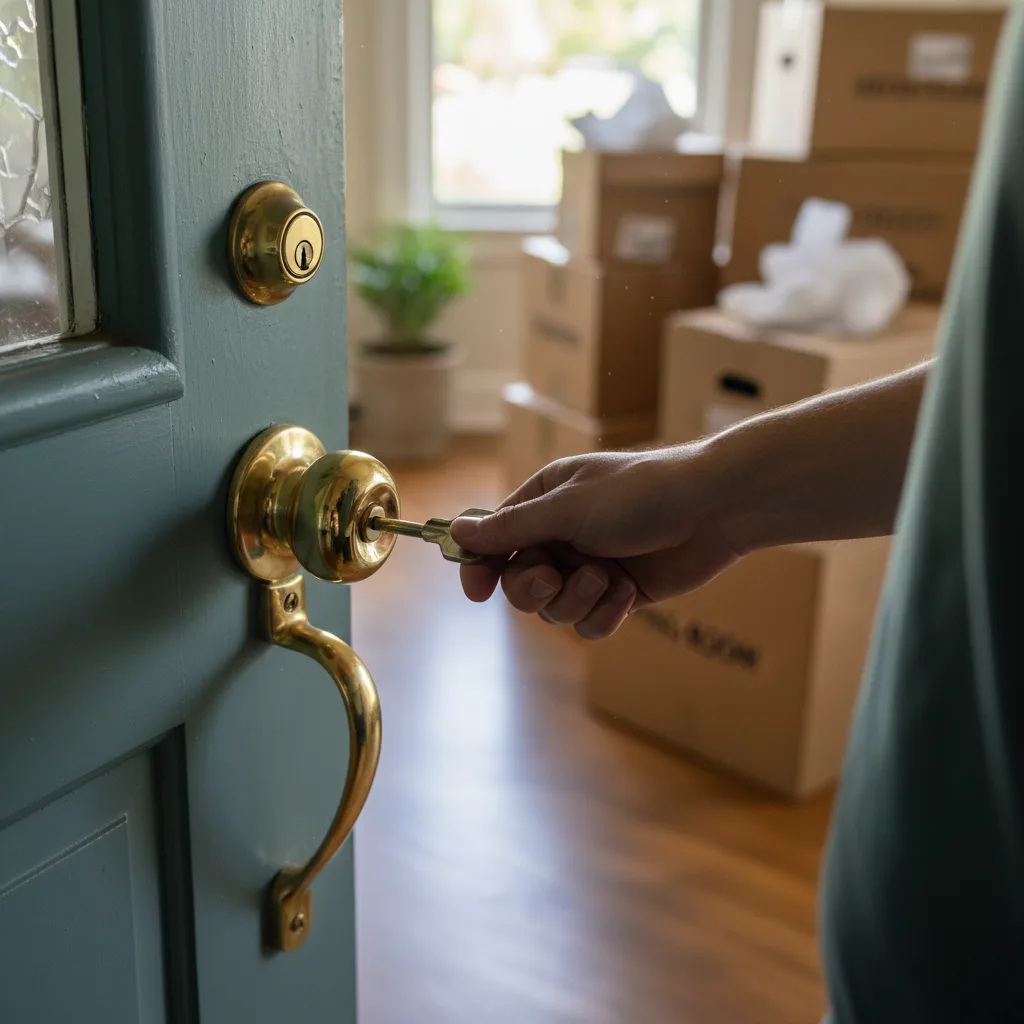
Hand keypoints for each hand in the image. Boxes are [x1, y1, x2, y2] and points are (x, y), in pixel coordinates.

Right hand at [450, 445, 743, 640]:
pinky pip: (590, 625)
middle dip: (535, 588)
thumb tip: (458, 531)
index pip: (494, 540)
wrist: (715, 510)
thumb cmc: (642, 494)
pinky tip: (629, 591)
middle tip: (554, 578)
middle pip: (519, 584)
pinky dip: (606, 614)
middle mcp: (563, 536)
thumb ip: (512, 527)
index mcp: (544, 503)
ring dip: (578, 599)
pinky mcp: (619, 595)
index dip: (480, 567)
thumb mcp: (569, 508)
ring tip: (608, 577)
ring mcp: (591, 567)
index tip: (477, 591)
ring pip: (555, 610)